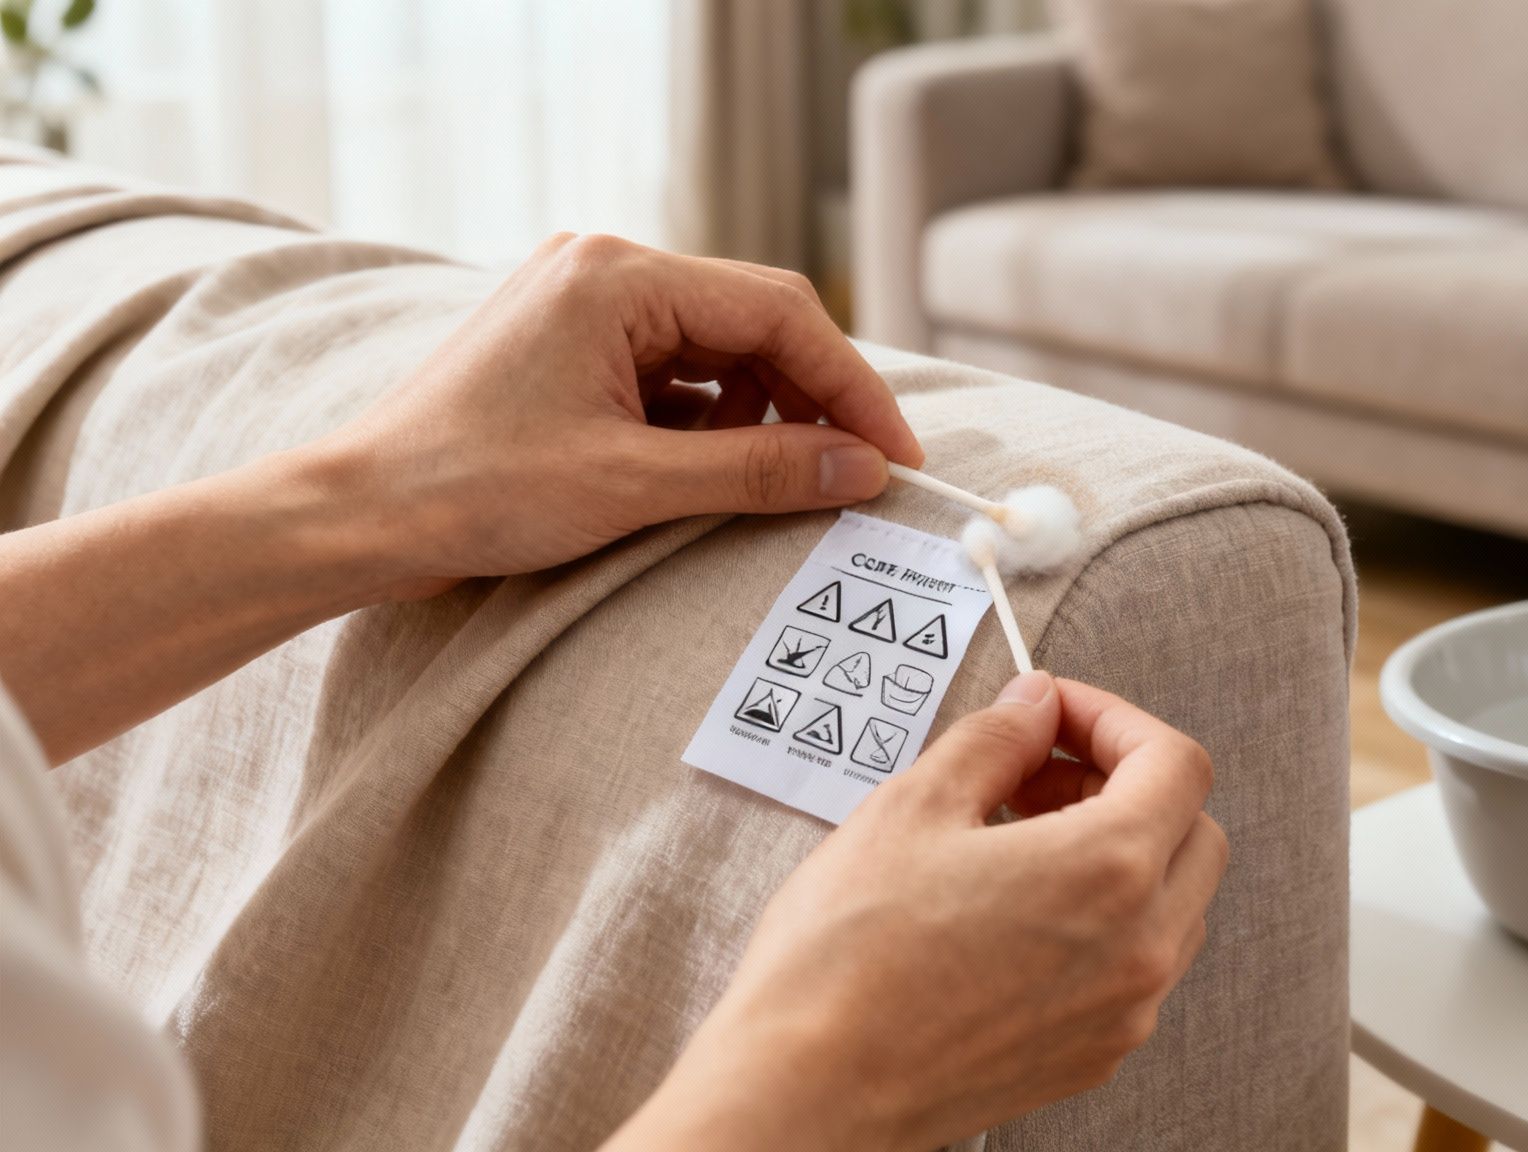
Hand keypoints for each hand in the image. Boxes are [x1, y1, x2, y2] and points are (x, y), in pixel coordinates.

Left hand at [303, 233, 923, 599]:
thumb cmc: (470, 491)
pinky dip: (708, 424)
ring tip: (767, 485)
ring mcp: (585, 303)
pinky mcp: (572, 346)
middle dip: (809, 402)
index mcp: (617, 275)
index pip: (778, 312)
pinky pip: (675, 373)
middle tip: (855, 475)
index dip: (850, 385)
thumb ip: (759, 472)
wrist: (356, 516)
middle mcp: (603, 269)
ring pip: (719, 351)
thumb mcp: (632, 485)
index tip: (894, 454)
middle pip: (754, 323)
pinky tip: (708, 473)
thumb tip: (863, 468)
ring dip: (758, 418)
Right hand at [605, 673, 1228, 1151]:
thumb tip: (1032, 708)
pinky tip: (1015, 906)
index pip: (1176, 762)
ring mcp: (1123, 1011)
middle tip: (1039, 771)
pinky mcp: (1092, 1054)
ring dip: (1120, 851)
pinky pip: (1136, 965)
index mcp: (1109, 871)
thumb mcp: (913, 807)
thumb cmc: (847, 964)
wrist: (810, 1091)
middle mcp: (1139, 947)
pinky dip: (1103, 919)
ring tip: (1018, 839)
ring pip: (1174, 902)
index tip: (1057, 714)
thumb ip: (994, 740)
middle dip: (1126, 782)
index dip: (1114, 719)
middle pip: (1193, 830)